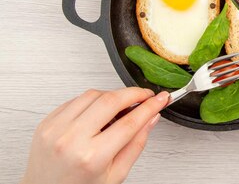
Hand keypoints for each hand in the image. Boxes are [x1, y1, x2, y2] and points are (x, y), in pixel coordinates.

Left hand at [21, 88, 168, 183]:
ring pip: (93, 94)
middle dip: (134, 93)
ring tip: (122, 106)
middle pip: (111, 100)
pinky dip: (93, 100)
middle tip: (146, 95)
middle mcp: (71, 140)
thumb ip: (136, 144)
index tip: (161, 99)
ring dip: (113, 95)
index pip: (130, 122)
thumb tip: (151, 118)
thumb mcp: (116, 174)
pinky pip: (76, 99)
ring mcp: (56, 129)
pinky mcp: (47, 122)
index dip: (150, 107)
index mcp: (92, 157)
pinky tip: (99, 110)